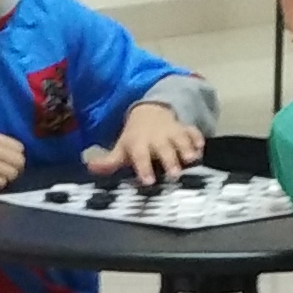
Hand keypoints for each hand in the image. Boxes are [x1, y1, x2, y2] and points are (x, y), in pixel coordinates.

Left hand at [87, 102, 202, 187]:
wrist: (150, 111)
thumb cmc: (135, 138)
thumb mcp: (121, 148)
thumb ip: (108, 162)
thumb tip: (90, 167)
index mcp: (139, 144)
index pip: (140, 156)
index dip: (144, 168)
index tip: (148, 181)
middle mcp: (156, 138)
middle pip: (164, 149)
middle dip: (170, 161)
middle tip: (174, 175)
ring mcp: (172, 133)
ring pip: (181, 139)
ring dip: (186, 149)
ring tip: (192, 159)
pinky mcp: (185, 129)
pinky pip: (193, 131)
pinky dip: (198, 138)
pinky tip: (201, 147)